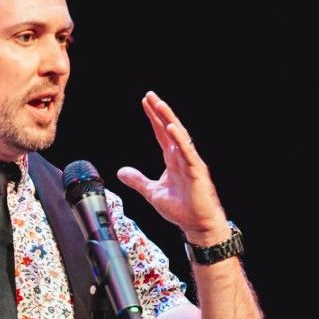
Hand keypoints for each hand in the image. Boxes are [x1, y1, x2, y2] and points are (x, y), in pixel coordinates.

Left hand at [116, 90, 229, 245]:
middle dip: (160, 112)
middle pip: (170, 129)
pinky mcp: (196, 171)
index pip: (161, 133)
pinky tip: (171, 129)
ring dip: (169, 119)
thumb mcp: (152, 192)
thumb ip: (137, 180)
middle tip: (150, 95)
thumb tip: (121, 171)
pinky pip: (187, 153)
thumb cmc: (181, 208)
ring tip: (159, 105)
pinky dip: (179, 140)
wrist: (197, 224)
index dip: (153, 118)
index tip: (145, 102)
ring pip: (179, 136)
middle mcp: (182, 156)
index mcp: (172, 159)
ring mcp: (190, 162)